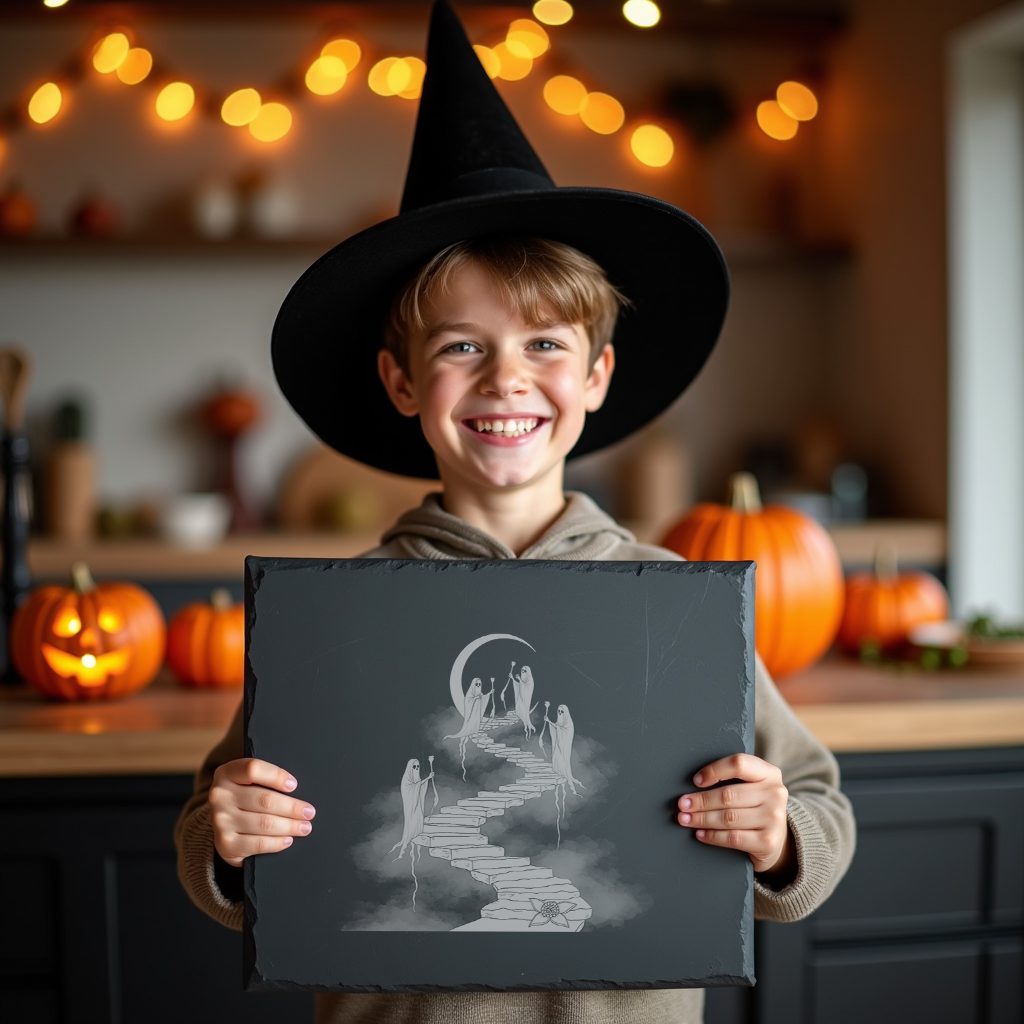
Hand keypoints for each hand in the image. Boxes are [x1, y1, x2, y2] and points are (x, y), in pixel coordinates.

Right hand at [209, 758, 316, 867]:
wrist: (223, 824)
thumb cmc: (245, 796)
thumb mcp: (248, 782)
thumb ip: (266, 780)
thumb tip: (295, 788)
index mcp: (226, 773)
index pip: (253, 769)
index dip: (276, 776)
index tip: (294, 785)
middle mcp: (219, 796)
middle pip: (264, 800)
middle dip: (292, 807)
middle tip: (309, 812)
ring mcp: (220, 821)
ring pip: (264, 823)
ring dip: (290, 826)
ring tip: (305, 827)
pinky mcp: (225, 844)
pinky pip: (258, 844)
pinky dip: (277, 842)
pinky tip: (288, 839)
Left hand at [677, 753, 792, 876]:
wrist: (777, 840)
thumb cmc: (756, 807)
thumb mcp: (752, 787)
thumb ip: (732, 779)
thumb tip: (695, 782)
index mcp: (769, 774)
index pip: (738, 764)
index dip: (714, 770)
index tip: (696, 780)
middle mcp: (775, 794)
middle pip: (728, 795)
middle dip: (701, 800)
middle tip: (682, 804)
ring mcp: (773, 819)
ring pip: (728, 818)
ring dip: (701, 819)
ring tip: (685, 819)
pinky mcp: (768, 842)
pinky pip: (732, 838)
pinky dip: (712, 836)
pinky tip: (700, 833)